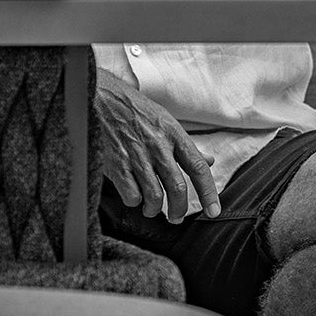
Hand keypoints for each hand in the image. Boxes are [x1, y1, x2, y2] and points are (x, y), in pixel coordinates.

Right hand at [94, 67, 220, 221]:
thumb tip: (208, 160)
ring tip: (151, 208)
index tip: (214, 211)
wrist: (101, 97)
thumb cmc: (135, 109)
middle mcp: (158, 147)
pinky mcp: (116, 165)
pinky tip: (133, 195)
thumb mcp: (166, 120)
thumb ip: (186, 145)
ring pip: (154, 196)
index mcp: (174, 135)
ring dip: (154, 209)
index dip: (209, 192)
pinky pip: (131, 195)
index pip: (198, 167)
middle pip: (178, 188)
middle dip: (179, 210)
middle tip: (175, 217)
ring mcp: (136, 156)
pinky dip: (134, 201)